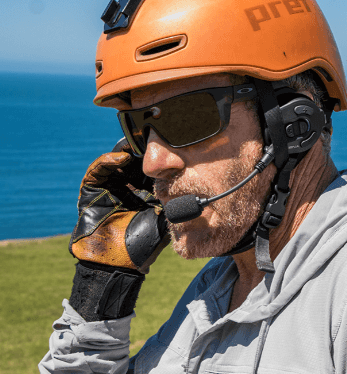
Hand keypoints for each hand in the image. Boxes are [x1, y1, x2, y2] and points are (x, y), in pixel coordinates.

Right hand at [67, 140, 169, 320]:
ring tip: (139, 144)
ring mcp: (107, 190)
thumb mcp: (166, 216)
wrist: (119, 264)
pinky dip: (108, 162)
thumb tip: (198, 186)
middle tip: (152, 138)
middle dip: (141, 151)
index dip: (157, 158)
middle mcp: (125, 189)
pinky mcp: (91, 194)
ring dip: (126, 152)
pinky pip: (97, 172)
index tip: (168, 145)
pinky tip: (122, 157)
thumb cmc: (145, 244)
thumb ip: (177, 201)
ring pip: (115, 163)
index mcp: (142, 194)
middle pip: (132, 162)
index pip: (149, 169)